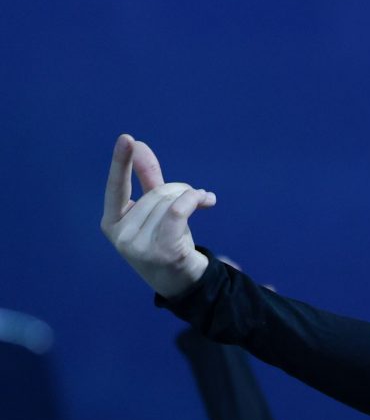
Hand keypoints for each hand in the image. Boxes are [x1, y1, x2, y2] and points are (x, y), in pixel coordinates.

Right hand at [101, 135, 214, 298]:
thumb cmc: (168, 241)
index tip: (127, 138)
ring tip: (201, 203)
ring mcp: (138, 246)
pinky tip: (207, 200)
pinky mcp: (161, 252)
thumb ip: (147, 179)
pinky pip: (178, 212)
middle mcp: (120, 235)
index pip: (116, 187)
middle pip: (154, 192)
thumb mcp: (156, 209)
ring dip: (191, 197)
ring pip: (169, 201)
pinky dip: (194, 200)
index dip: (121, 162)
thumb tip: (137, 145)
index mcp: (112, 222)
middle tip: (193, 197)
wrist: (185, 281)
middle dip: (178, 189)